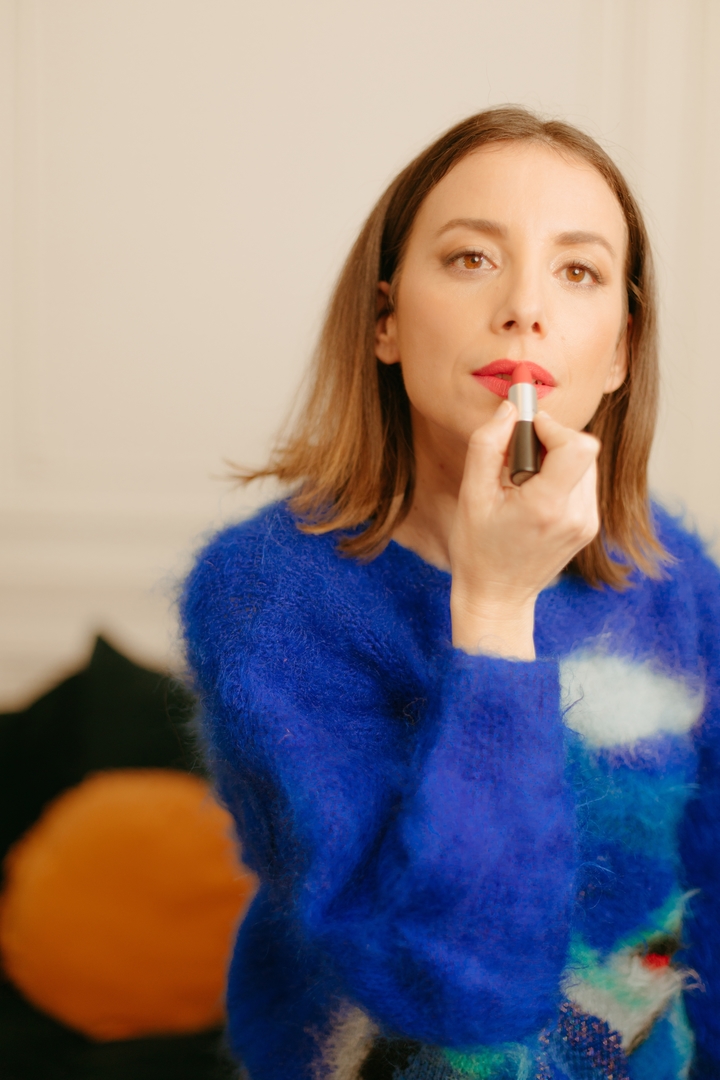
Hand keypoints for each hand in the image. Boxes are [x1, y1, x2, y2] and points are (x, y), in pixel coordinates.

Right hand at [449, 400, 599, 658]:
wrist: (498, 596)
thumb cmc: (478, 547)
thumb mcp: (471, 494)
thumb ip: (488, 444)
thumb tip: (511, 408)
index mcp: (547, 506)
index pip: (576, 445)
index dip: (552, 427)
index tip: (525, 429)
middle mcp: (576, 515)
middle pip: (582, 449)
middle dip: (550, 441)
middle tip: (515, 458)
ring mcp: (587, 523)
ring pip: (585, 462)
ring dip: (555, 459)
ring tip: (522, 482)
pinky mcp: (589, 526)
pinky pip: (584, 482)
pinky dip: (561, 476)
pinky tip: (533, 495)